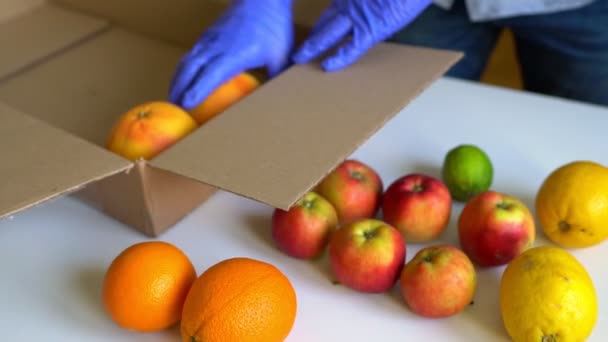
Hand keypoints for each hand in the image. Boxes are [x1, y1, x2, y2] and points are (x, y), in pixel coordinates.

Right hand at [169, 0, 293, 109]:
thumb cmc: (272, 26)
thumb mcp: (279, 55)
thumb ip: (274, 78)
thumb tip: (276, 98)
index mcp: (233, 54)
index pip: (210, 74)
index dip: (198, 90)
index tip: (186, 105)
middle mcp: (216, 47)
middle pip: (190, 69)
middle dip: (179, 89)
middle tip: (173, 107)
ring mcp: (210, 39)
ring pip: (187, 60)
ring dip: (177, 79)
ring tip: (173, 96)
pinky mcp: (208, 35)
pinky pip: (191, 53)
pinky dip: (183, 68)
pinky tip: (184, 77)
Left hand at [292, 0, 430, 71]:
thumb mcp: (381, 1)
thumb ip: (369, 6)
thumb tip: (370, 12)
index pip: (331, 14)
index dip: (319, 25)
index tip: (311, 35)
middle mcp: (351, 5)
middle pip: (324, 23)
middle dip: (310, 38)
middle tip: (295, 52)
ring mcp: (358, 15)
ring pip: (328, 34)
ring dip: (312, 47)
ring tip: (297, 60)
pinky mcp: (372, 29)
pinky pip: (352, 47)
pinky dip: (340, 58)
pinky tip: (327, 66)